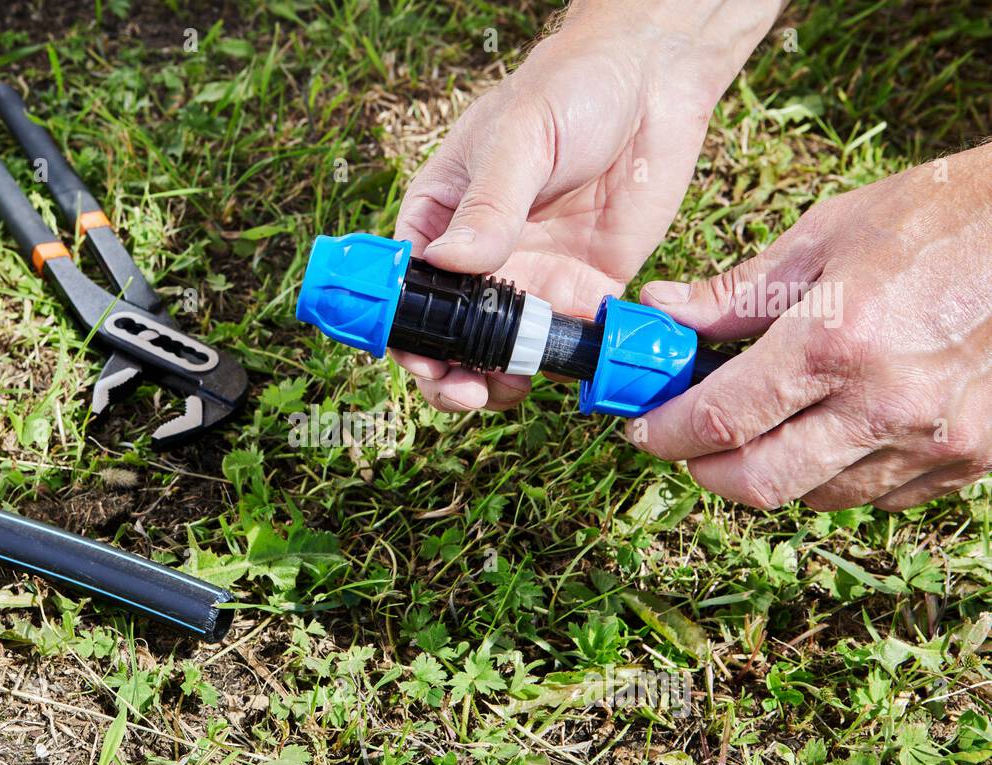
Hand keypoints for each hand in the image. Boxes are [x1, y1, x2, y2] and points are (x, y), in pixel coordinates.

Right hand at [392, 2, 780, 411]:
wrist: (654, 80)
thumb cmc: (569, 88)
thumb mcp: (519, 138)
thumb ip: (489, 205)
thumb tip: (449, 263)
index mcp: (441, 217)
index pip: (406, 287)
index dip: (404, 329)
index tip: (420, 356)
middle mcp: (479, 258)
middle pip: (448, 334)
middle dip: (448, 372)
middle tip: (466, 391)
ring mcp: (531, 278)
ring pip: (501, 352)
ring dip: (499, 381)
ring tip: (509, 390)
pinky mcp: (583, 290)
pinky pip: (562, 344)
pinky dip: (558, 368)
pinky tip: (561, 372)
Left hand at [632, 143, 991, 511]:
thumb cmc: (938, 219)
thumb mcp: (824, 237)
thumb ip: (736, 293)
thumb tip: (662, 311)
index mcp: (835, 342)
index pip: (720, 419)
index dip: (665, 433)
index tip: (643, 430)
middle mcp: (885, 404)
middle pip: (760, 483)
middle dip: (707, 472)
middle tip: (688, 445)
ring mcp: (935, 439)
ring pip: (819, 497)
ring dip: (775, 473)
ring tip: (764, 429)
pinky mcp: (974, 458)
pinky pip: (882, 496)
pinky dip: (842, 474)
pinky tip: (837, 430)